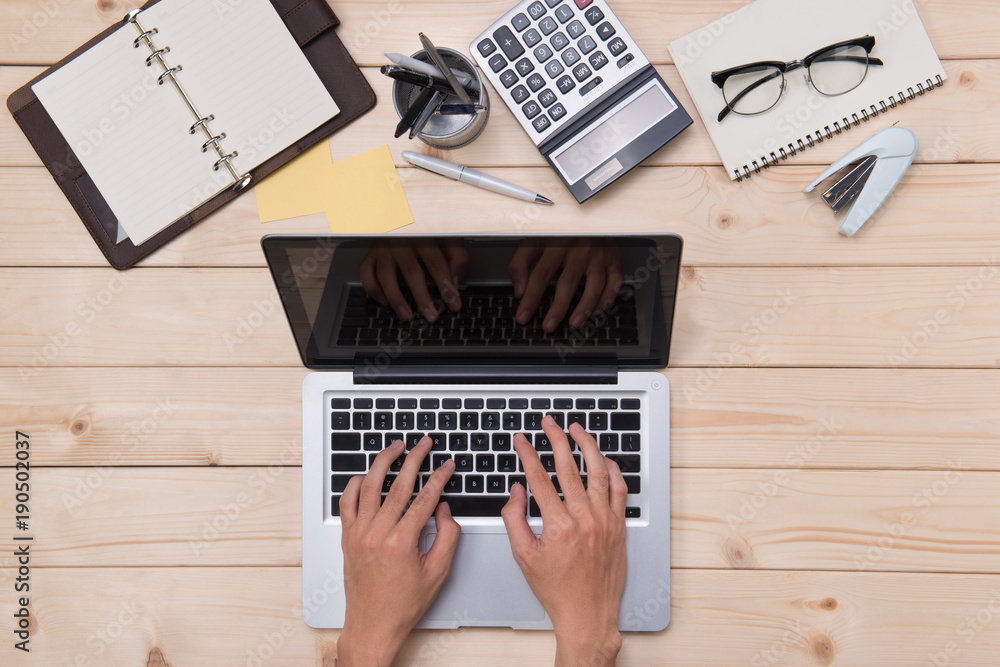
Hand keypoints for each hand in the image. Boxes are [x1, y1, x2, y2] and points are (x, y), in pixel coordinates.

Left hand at [337, 438, 459, 666]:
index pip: (425, 498)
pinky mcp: (347, 537)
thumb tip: (443, 510)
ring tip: (396, 447)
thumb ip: (446, 536)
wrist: (373, 625)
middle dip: (415, 459)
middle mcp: (377, 533)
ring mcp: (359, 533)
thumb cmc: (403, 604)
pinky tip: (366, 474)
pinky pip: (347, 502)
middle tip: (425, 444)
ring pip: (370, 486)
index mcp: (402, 542)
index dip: (440, 477)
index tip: (448, 465)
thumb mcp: (438, 572)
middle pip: (399, 485)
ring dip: (384, 462)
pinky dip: (355, 484)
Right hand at [359, 240, 470, 322]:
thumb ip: (457, 256)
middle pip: (411, 272)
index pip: (436, 263)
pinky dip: (374, 290)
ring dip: (397, 299)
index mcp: (421, 234)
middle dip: (423, 298)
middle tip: (432, 316)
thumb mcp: (447, 236)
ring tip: (407, 315)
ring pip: (386, 276)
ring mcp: (382, 248)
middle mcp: (400, 240)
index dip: (446, 286)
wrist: (400, 213)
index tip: (454, 303)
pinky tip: (385, 301)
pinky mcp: (370, 254)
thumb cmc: (426, 229)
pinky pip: (366, 275)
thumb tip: (456, 280)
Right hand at [502, 418, 626, 666]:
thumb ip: (514, 519)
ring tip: (577, 430)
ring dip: (587, 446)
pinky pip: (619, 489)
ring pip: (598, 471)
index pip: (539, 478)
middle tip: (549, 423)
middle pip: (569, 466)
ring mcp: (605, 520)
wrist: (588, 614)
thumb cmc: (557, 590)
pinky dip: (612, 470)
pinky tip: (603, 459)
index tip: (522, 441)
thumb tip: (516, 491)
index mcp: (558, 525)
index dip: (528, 454)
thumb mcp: (524, 556)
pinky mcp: (619, 526)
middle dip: (556, 439)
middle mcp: (584, 518)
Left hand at [508, 239, 622, 332]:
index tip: (523, 315)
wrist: (589, 214)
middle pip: (568, 283)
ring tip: (574, 324)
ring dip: (585, 307)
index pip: (541, 275)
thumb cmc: (560, 232)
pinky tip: (596, 310)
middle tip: (548, 326)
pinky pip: (615, 282)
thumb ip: (520, 264)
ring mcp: (598, 256)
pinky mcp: (613, 260)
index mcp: (557, 244)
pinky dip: (607, 298)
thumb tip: (519, 291)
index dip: (531, 298)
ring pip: (595, 285)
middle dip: (557, 308)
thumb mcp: (534, 241)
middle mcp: (579, 250)